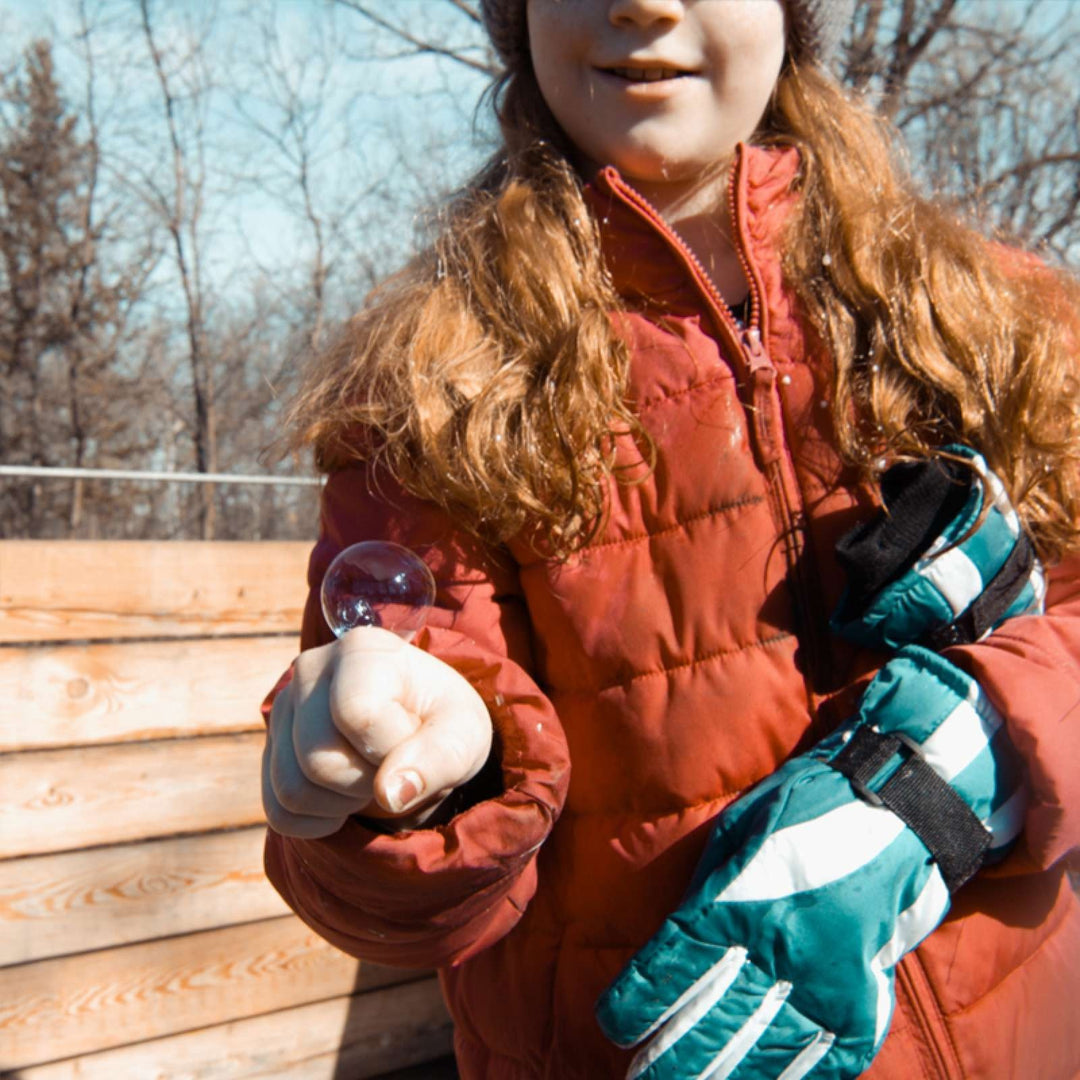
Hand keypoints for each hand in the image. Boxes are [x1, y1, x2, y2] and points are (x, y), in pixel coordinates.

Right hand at [262, 626, 492, 838]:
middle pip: (317, 759)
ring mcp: (283, 709)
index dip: (391, 749)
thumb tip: (389, 793)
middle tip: (393, 766)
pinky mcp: (270, 748)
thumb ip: (439, 758)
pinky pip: (278, 811)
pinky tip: (345, 797)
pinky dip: (317, 821)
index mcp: (362, 650)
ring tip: (370, 777)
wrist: (418, 729)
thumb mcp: (463, 734)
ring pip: (292, 789)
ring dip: (342, 804)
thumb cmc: (442, 722)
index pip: (358, 716)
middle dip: (365, 782)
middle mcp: (309, 669)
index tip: (415, 740)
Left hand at [596, 649, 1018, 1078]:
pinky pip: (825, 1058)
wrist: (897, 809)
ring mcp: (825, 980)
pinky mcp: (865, 999)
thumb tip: (677, 938)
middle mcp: (777, 948)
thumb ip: (710, 889)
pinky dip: (793, 1075)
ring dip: (725, 1078)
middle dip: (670, 1063)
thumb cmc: (804, 808)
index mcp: (736, 901)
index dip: (637, 1005)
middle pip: (710, 1024)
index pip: (671, 971)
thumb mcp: (739, 832)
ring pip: (763, 1052)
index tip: (616, 1026)